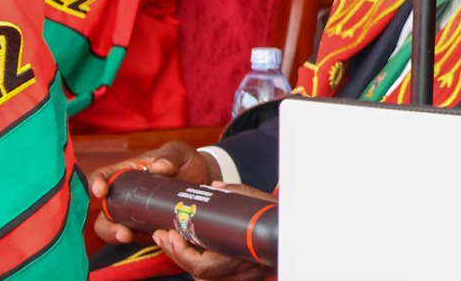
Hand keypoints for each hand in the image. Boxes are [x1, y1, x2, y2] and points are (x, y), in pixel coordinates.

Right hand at [88, 141, 220, 245]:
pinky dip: (139, 240)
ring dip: (116, 235)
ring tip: (128, 236)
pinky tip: (153, 238)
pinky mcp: (146, 228)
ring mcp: (134, 214)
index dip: (95, 183)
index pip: (103, 176)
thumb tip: (159, 166)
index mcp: (127, 172)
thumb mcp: (179, 153)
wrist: (204, 180)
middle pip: (104, 211)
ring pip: (114, 228)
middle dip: (106, 224)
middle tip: (121, 230)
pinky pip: (136, 237)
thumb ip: (170, 157)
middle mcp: (125, 195)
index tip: (101, 191)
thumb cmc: (186, 162)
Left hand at [150, 182, 276, 280]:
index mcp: (245, 254)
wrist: (298, 232)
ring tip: (171, 240)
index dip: (182, 253)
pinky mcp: (241, 275)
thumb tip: (212, 188)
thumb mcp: (259, 200)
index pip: (204, 266)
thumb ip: (236, 194)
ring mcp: (243, 276)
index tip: (170, 233)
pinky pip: (214, 275)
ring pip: (205, 278)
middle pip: (200, 274)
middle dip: (176, 255)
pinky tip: (189, 247)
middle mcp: (243, 272)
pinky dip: (198, 262)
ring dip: (184, 260)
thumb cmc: (279, 216)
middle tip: (162, 235)